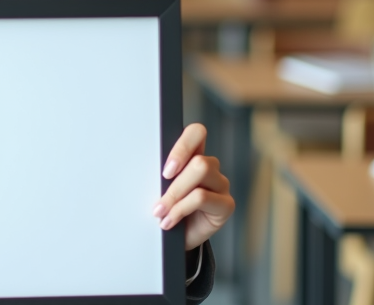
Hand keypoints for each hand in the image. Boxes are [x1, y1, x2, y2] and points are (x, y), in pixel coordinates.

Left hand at [152, 123, 233, 250]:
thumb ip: (162, 176)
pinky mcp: (226, 204)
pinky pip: (201, 198)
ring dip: (175, 196)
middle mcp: (211, 167)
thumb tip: (146, 170)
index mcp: (194, 155)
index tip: (165, 171)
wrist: (177, 239)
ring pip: (200, 175)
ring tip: (161, 213)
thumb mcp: (160, 189)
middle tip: (158, 200)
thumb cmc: (168, 210)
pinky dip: (180, 210)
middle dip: (175, 183)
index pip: (197, 133)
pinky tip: (169, 221)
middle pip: (200, 161)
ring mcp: (221, 184)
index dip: (182, 147)